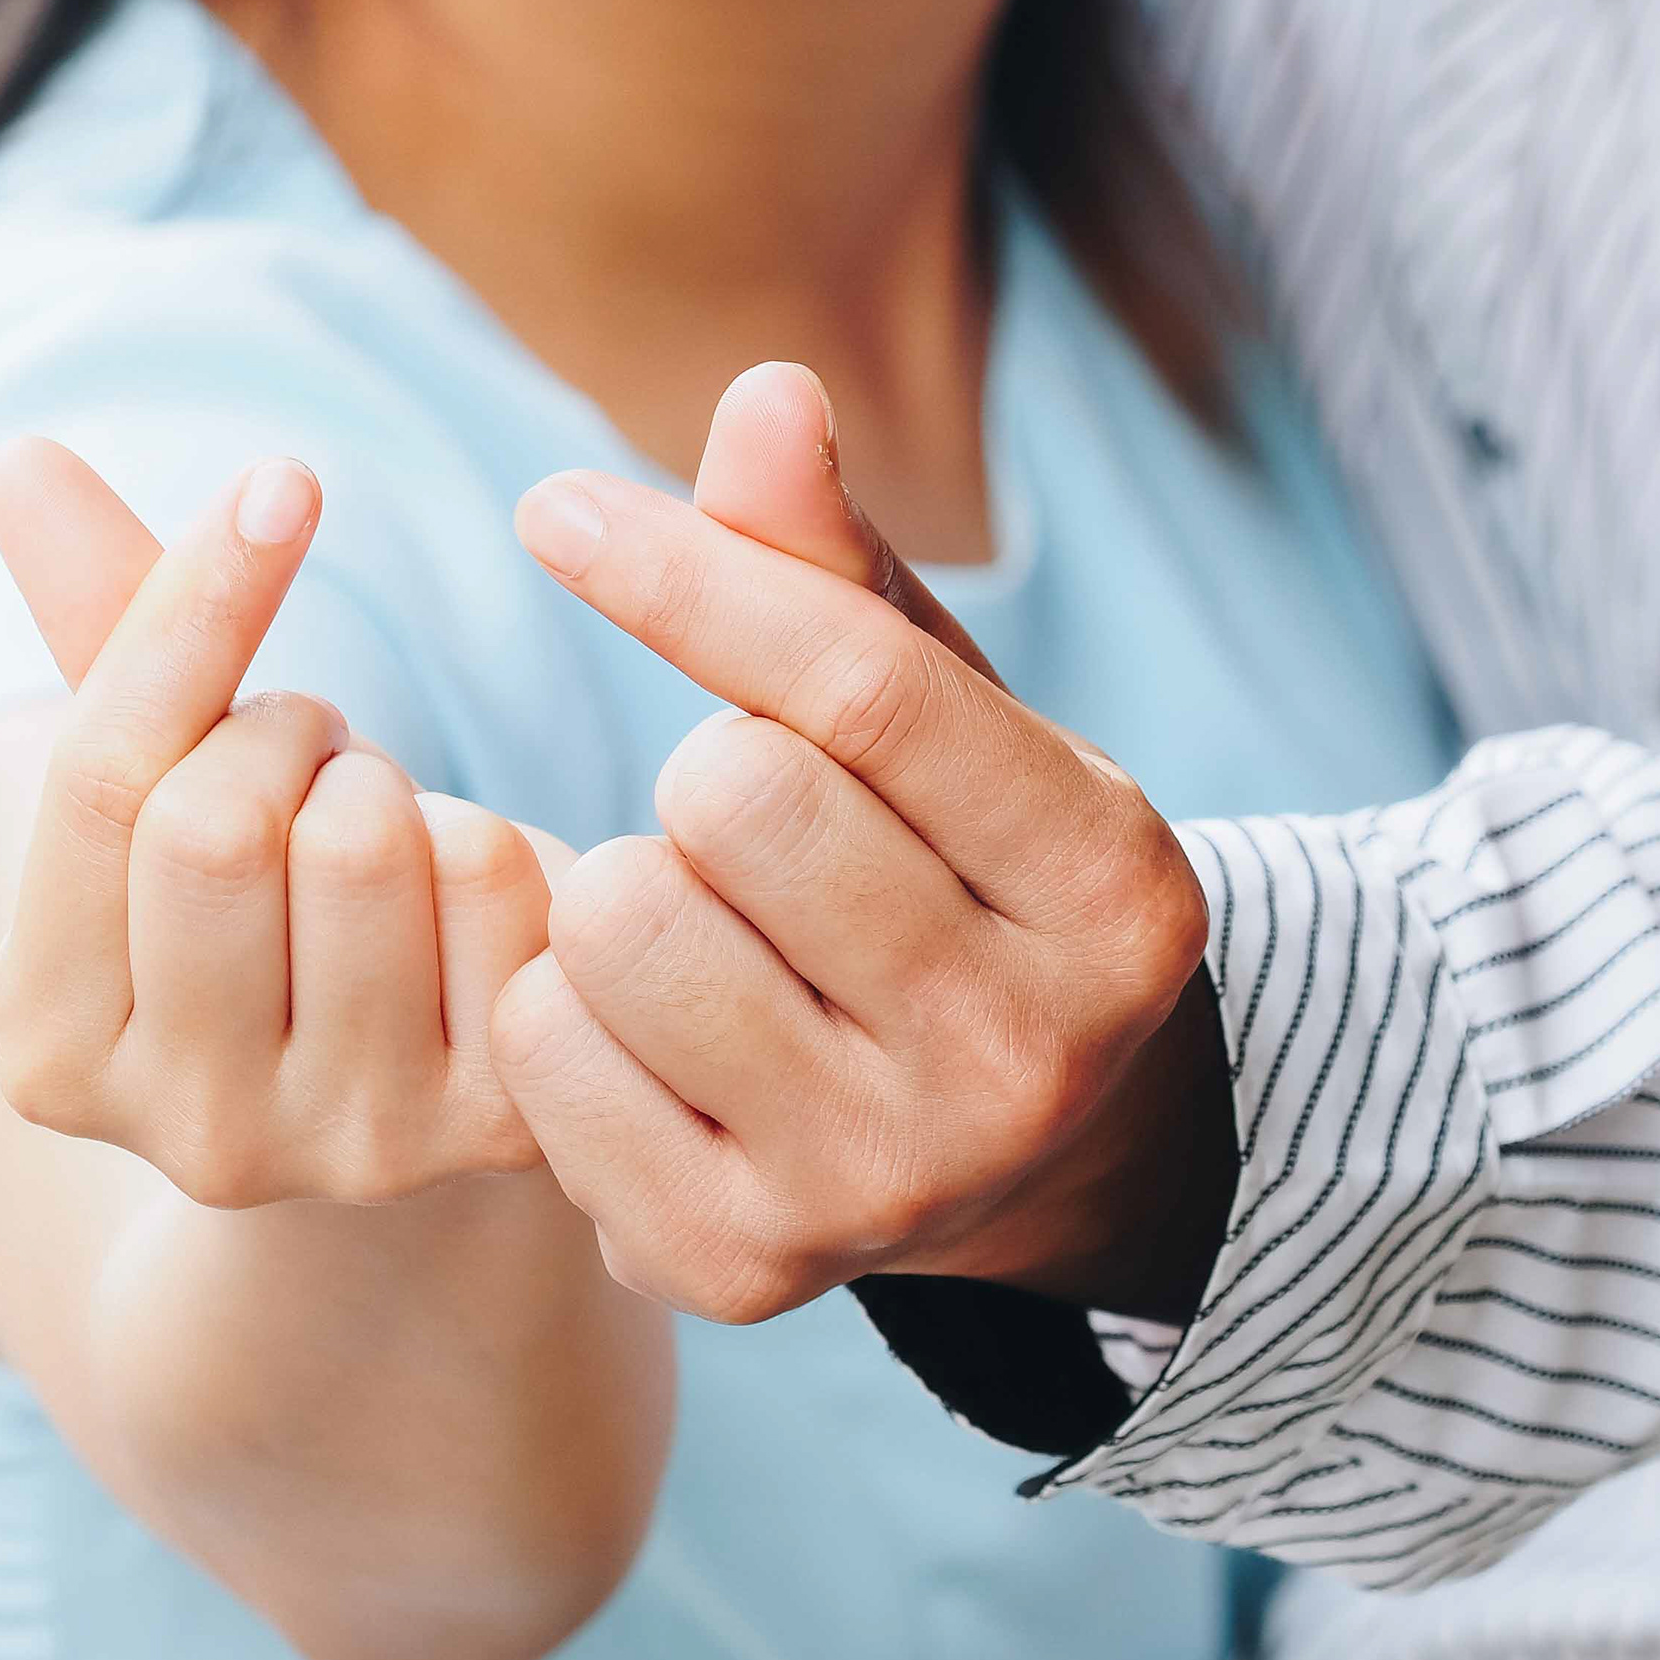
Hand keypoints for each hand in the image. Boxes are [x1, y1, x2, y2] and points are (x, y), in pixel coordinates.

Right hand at [0, 441, 574, 1209]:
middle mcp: (182, 1130)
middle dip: (288, 729)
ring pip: (359, 845)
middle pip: (212, 824)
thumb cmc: (290, 906)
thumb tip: (18, 457)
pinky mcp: (490, 1133)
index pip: (96, 782)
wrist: (453, 1086)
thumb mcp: (182, 787)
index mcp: (47, 1045)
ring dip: (394, 784)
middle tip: (322, 752)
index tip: (281, 483)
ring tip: (391, 832)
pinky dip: (499, 842)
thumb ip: (108, 635)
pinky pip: (495, 887)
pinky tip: (483, 903)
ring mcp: (340, 1148)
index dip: (195, 611)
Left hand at [497, 364, 1237, 1324]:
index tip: (553, 507)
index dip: (689, 572)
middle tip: (742, 822)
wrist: (1001, 1157)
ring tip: (705, 931)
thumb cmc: (953, 876)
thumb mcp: (947, 724)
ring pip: (619, 921)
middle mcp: (1025, 1053)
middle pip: (734, 798)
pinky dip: (562, 1012)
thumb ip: (841, 569)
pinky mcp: (742, 1268)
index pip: (865, 690)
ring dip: (620, 891)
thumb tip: (765, 392)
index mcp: (1116, 890)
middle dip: (701, 772)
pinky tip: (654, 1036)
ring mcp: (886, 1179)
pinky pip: (543, 1052)